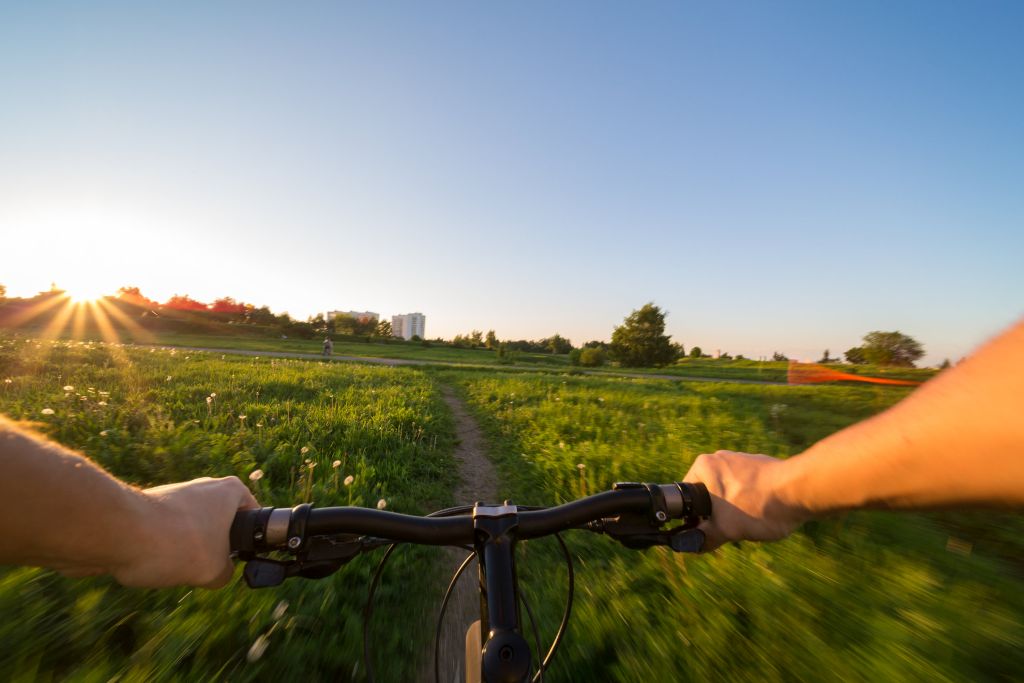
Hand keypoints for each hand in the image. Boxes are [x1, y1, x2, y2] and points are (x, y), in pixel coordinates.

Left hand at [114, 476, 258, 588]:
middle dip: (212, 549)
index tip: (239, 560)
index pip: (254, 516)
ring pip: (190, 532)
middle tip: (205, 567)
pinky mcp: (148, 506)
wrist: (116, 532)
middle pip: (219, 526)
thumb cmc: (175, 544)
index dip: (249, 542)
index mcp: (230, 491)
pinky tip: (150, 562)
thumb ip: (226, 573)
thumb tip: (218, 573)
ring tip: (173, 566)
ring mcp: (174, 494)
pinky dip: (160, 550)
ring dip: (184, 552)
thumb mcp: (214, 571)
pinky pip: (164, 534)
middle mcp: (204, 486)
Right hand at [683, 450, 806, 550]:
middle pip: (709, 495)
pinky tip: (764, 512)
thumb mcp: (726, 530)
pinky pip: (747, 487)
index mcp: (703, 467)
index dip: (692, 519)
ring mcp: (742, 459)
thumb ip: (704, 538)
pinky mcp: (761, 464)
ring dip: (735, 508)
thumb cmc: (759, 506)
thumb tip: (690, 546)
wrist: (801, 491)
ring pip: (729, 492)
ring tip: (752, 520)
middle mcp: (720, 457)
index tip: (704, 532)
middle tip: (731, 528)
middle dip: (717, 514)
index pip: (686, 497)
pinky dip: (752, 501)